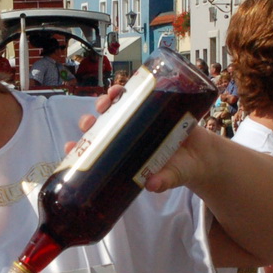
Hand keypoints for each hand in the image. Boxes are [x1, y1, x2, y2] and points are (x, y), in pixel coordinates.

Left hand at [75, 82, 209, 192]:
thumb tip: (152, 185)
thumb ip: (163, 181)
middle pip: (99, 127)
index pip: (96, 151)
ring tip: (109, 98)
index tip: (69, 146)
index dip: (80, 148)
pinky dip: (128, 90)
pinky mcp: (153, 107)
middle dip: (89, 122)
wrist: (204, 155)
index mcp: (124, 155)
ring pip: (114, 109)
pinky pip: (137, 96)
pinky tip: (122, 88)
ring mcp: (138, 121)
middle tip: (89, 121)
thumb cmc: (181, 169)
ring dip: (106, 101)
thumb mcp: (172, 176)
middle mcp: (126, 137)